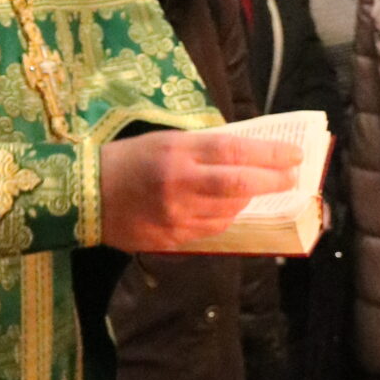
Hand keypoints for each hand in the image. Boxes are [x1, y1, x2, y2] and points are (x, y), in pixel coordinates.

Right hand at [99, 132, 299, 252]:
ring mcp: (177, 217)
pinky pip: (212, 229)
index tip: (295, 155)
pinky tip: (227, 207)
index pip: (235, 151)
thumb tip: (246, 151)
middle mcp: (180, 186)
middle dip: (273, 181)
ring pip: (230, 211)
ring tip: (257, 189)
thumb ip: (204, 146)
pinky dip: (226, 215)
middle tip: (293, 178)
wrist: (84, 195)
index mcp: (177, 153)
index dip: (270, 154)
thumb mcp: (165, 139)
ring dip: (249, 200)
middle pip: (240, 185)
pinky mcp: (172, 239)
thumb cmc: (127, 159)